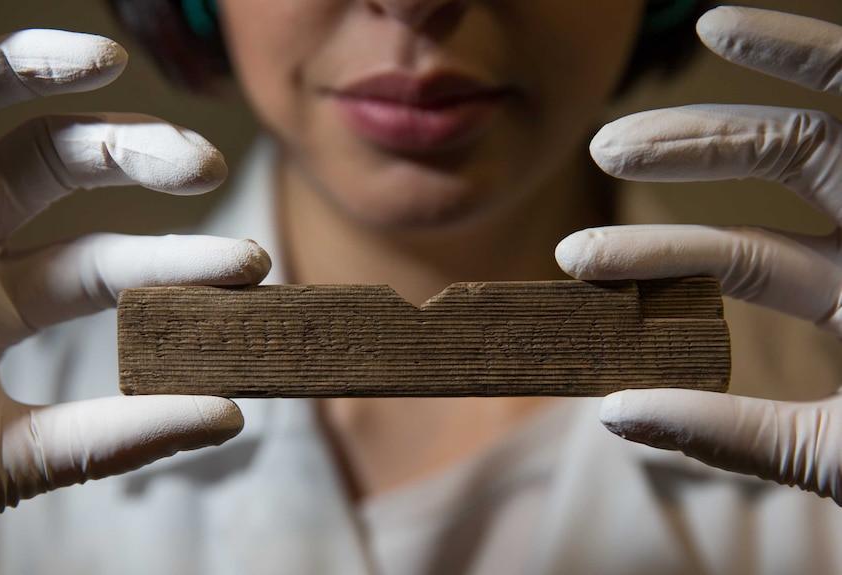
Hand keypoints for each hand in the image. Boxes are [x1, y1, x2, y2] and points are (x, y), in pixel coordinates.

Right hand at [0, 29, 270, 522]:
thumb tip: (231, 418)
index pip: (111, 268)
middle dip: (149, 162)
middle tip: (210, 169)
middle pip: (73, 181)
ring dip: (84, 104)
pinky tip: (88, 59)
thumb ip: (113, 439)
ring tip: (139, 91)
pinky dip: (12, 67)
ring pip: (21, 132)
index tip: (253, 265)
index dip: (184, 260)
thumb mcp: (8, 457)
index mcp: (1, 306)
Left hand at [556, 7, 841, 501]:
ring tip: (638, 108)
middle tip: (599, 151)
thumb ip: (731, 435)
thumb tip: (610, 414)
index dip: (656, 255)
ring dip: (724, 108)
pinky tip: (722, 19)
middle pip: (777, 162)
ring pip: (818, 125)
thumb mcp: (835, 452)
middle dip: (687, 146)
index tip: (576, 263)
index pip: (742, 257)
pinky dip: (805, 50)